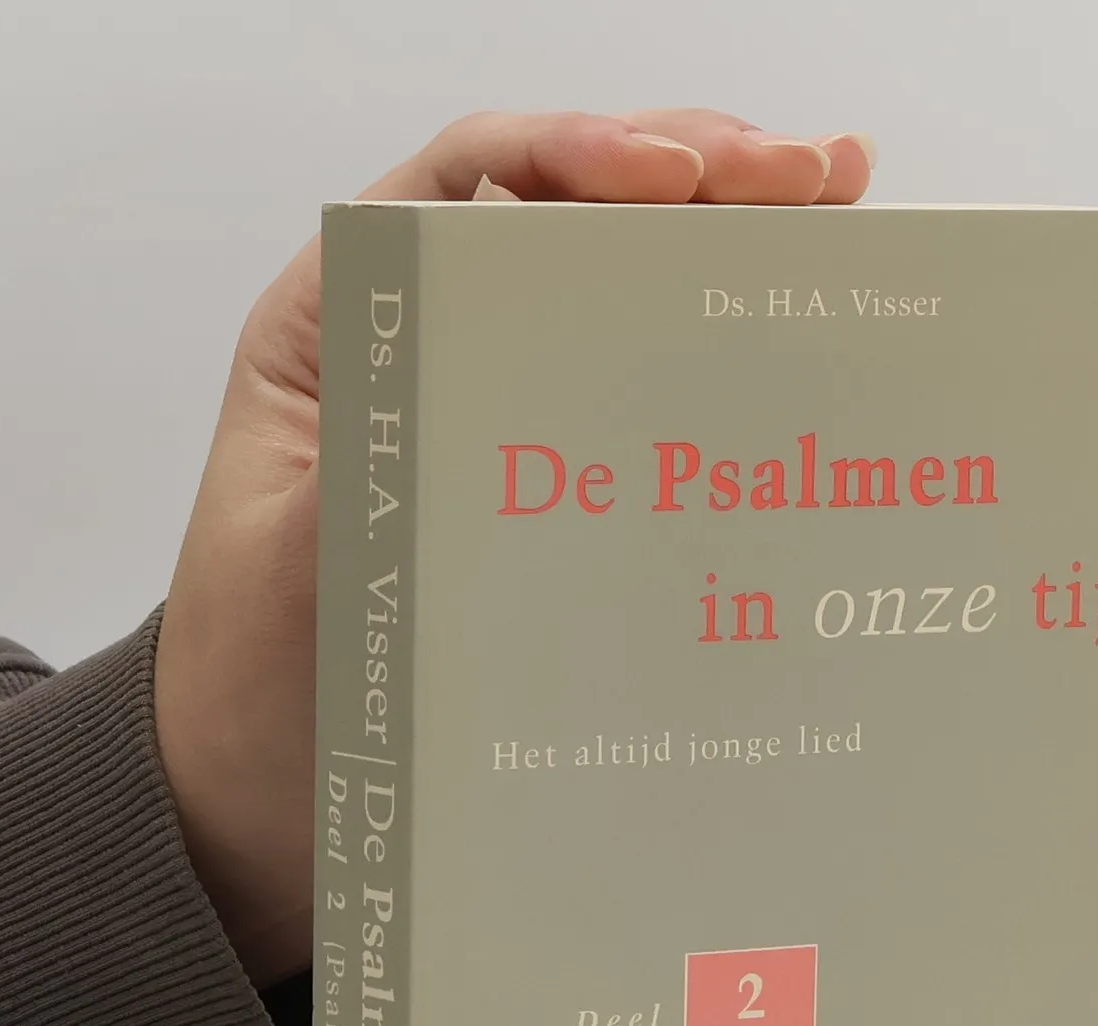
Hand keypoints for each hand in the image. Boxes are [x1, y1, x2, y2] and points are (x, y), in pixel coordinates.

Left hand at [153, 110, 876, 986]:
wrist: (263, 798)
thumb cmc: (254, 682)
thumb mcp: (294, 567)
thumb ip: (371, 464)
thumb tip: (475, 370)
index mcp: (348, 326)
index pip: (470, 187)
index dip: (578, 156)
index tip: (674, 177)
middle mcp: (432, 349)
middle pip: (574, 218)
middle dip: (697, 177)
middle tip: (817, 176)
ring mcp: (506, 419)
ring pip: (626, 295)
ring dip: (731, 245)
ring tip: (843, 207)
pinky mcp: (559, 499)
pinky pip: (649, 407)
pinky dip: (727, 366)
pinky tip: (805, 342)